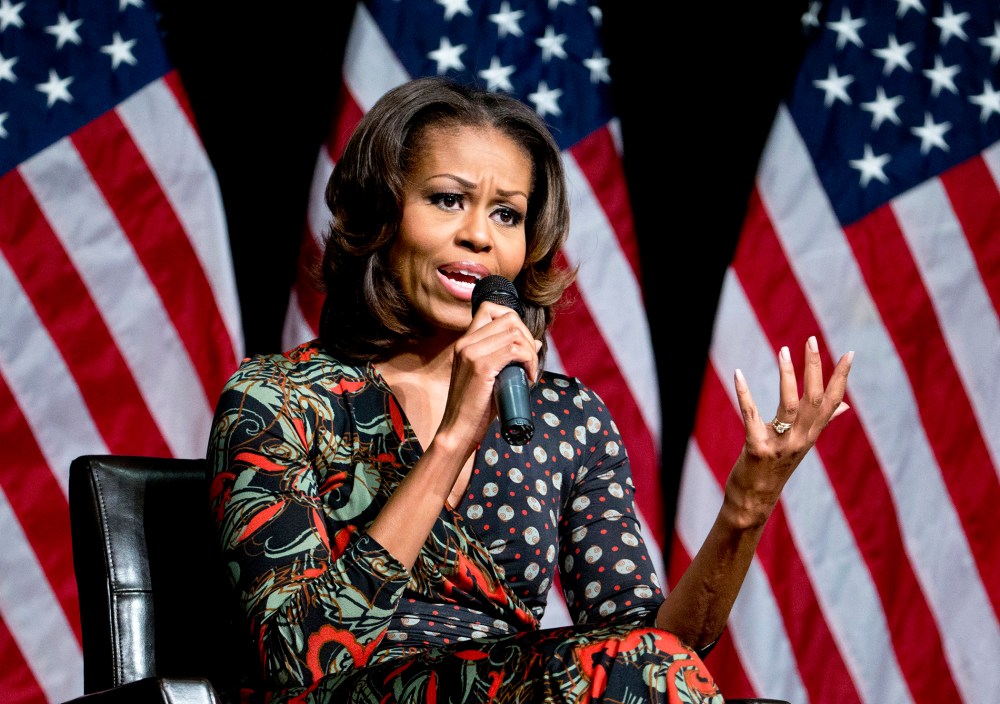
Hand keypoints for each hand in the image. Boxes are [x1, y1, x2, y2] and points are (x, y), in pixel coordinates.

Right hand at [438, 300, 541, 447]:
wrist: (458, 431)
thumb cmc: (476, 408)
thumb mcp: (491, 377)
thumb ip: (506, 357)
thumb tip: (536, 341)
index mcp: (464, 343)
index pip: (491, 309)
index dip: (514, 321)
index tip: (521, 345)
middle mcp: (465, 343)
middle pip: (508, 317)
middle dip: (527, 336)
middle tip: (529, 362)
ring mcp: (471, 353)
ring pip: (514, 333)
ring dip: (530, 351)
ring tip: (529, 371)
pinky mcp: (480, 367)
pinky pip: (515, 350)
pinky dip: (529, 361)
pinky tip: (528, 377)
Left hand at [728, 335, 853, 522]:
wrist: (753, 502)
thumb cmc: (774, 468)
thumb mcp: (801, 444)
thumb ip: (822, 423)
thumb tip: (845, 407)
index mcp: (811, 434)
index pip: (833, 402)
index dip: (842, 377)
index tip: (850, 352)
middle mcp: (801, 439)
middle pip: (815, 399)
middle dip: (815, 368)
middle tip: (812, 340)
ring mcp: (780, 444)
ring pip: (789, 405)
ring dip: (787, 375)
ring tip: (783, 350)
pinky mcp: (757, 449)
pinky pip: (751, 415)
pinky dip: (744, 394)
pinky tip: (738, 374)